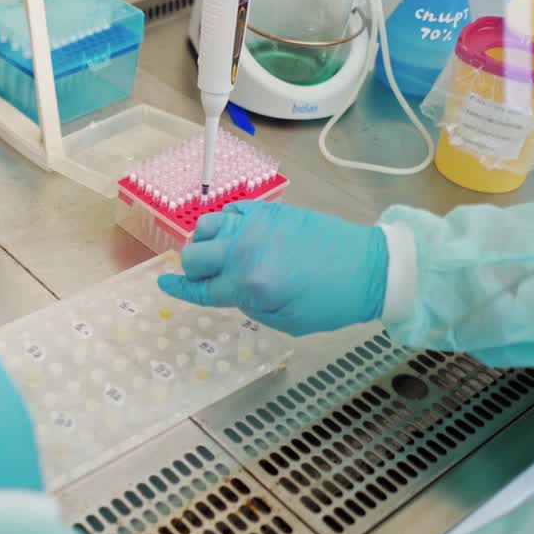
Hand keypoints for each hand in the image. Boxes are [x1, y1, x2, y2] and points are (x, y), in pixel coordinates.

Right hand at [157, 201, 387, 335]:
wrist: (370, 267)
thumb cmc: (331, 303)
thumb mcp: (286, 322)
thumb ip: (248, 305)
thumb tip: (227, 289)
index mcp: (249, 285)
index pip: (200, 288)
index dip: (179, 289)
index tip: (164, 285)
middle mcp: (245, 251)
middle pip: (194, 255)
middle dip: (193, 270)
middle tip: (206, 277)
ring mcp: (255, 226)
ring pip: (205, 227)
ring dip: (204, 243)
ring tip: (218, 254)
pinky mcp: (268, 210)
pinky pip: (229, 211)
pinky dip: (223, 223)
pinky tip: (234, 235)